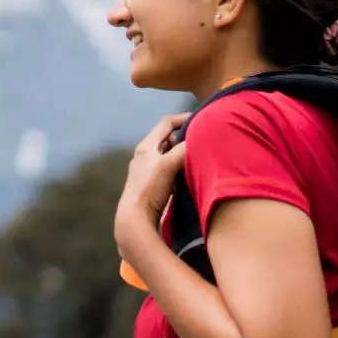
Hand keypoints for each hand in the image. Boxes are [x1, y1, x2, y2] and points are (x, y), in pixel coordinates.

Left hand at [114, 112, 189, 253]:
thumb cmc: (150, 189)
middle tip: (201, 141)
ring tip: (198, 158)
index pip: (166, 123)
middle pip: (169, 138)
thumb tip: (198, 140)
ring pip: (171, 155)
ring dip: (184, 155)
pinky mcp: (153, 185)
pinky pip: (171, 170)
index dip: (184, 118)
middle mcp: (145, 156)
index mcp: (146, 146)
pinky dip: (181, 168)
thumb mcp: (168, 164)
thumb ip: (183, 149)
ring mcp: (148, 171)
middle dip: (185, 138)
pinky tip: (189, 175)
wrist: (136, 220)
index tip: (201, 119)